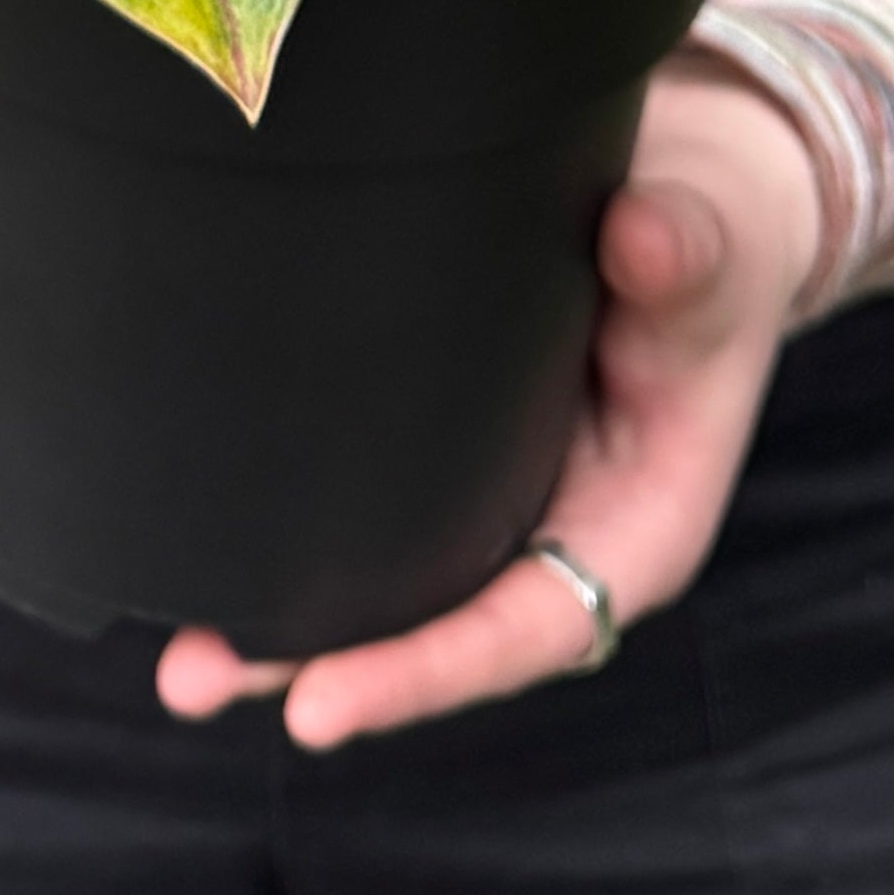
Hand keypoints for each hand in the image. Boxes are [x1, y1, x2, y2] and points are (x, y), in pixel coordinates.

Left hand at [157, 61, 820, 749]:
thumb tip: (644, 239)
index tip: (323, 705)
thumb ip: (685, 253)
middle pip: (436, 628)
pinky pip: (372, 506)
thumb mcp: (716, 240)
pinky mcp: (449, 448)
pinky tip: (205, 534)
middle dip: (322, 665)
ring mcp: (497, 495)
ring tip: (176, 656)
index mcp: (638, 526)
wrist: (691, 189)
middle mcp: (559, 530)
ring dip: (286, 621)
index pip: (527, 628)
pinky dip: (295, 524)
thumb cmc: (716, 232)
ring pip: (390, 583)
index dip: (426, 670)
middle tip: (193, 678)